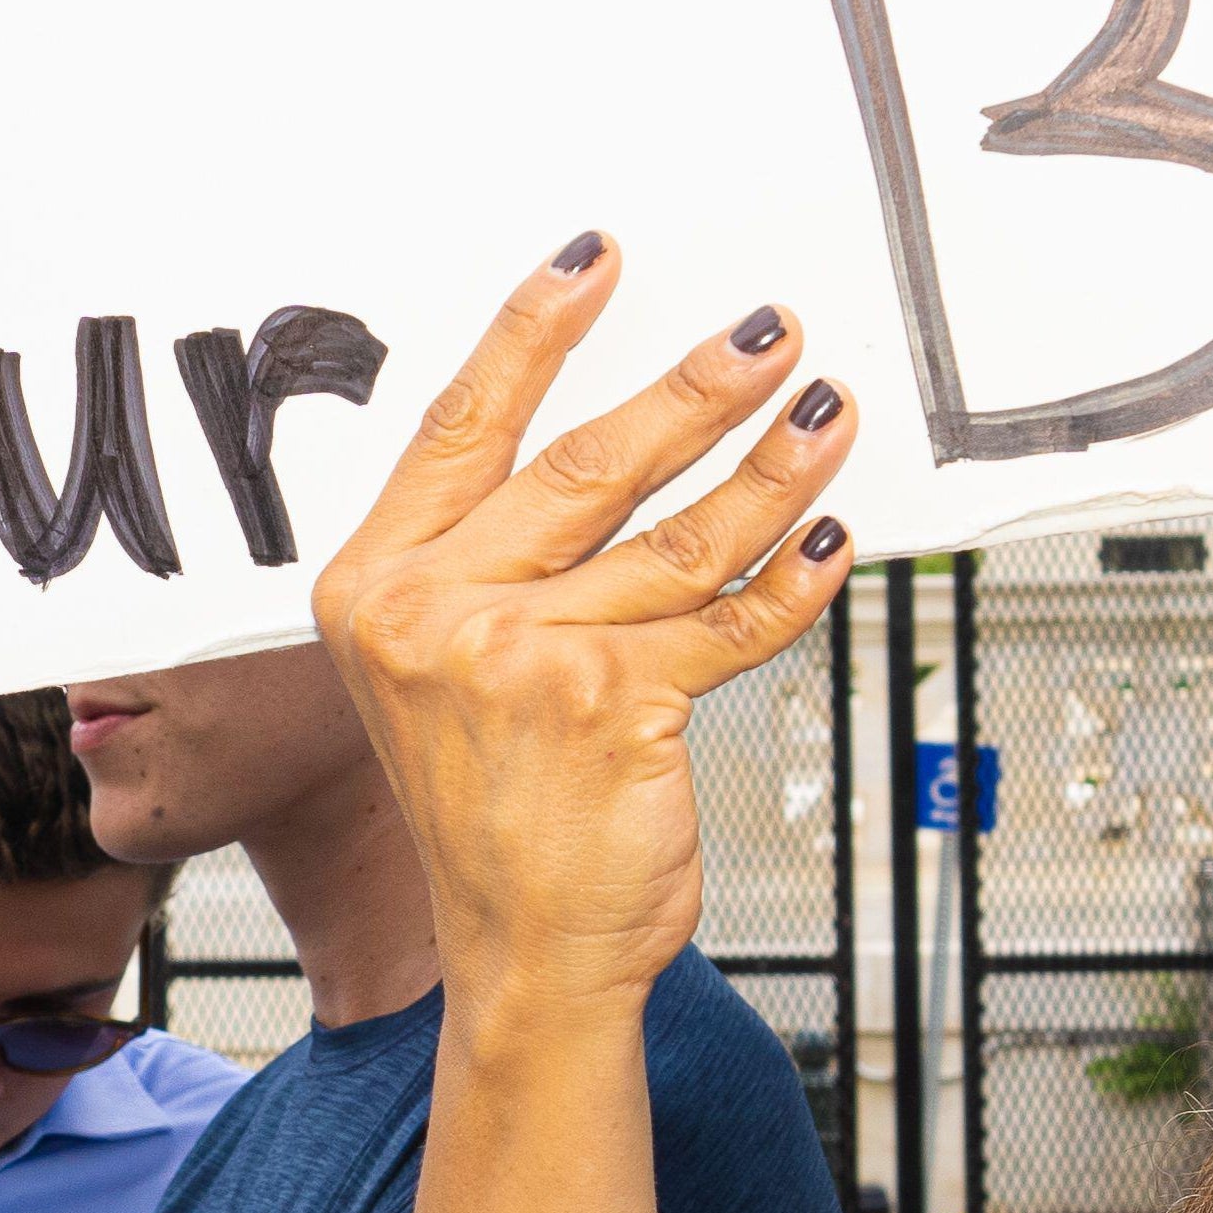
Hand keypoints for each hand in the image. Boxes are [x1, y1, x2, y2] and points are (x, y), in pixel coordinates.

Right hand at [313, 250, 855, 1039]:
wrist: (523, 954)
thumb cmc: (494, 808)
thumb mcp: (438, 671)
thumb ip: (493, 560)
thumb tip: (622, 438)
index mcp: (379, 588)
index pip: (463, 424)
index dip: (536, 331)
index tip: (598, 259)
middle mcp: (436, 616)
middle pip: (589, 463)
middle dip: (696, 387)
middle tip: (768, 334)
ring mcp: (522, 661)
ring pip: (677, 537)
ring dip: (771, 468)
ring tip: (827, 414)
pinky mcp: (611, 709)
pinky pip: (729, 623)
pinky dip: (793, 580)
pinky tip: (833, 538)